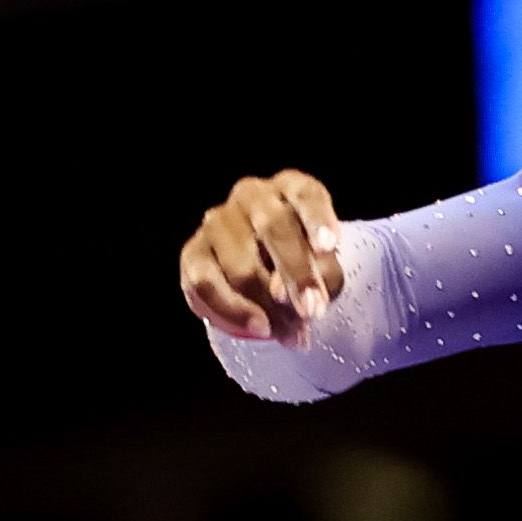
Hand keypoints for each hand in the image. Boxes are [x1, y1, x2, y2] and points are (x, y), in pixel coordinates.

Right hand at [181, 170, 344, 345]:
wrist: (266, 281)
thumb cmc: (306, 267)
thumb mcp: (325, 268)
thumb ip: (317, 275)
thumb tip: (279, 293)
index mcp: (290, 187)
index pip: (305, 194)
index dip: (317, 219)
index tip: (329, 247)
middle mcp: (252, 195)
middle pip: (273, 227)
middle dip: (295, 274)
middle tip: (312, 311)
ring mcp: (217, 221)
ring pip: (241, 265)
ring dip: (269, 306)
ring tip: (292, 333)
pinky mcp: (192, 252)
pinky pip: (207, 285)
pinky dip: (234, 311)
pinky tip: (260, 327)